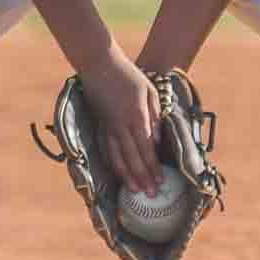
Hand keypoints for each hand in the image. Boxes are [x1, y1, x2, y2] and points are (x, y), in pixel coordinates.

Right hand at [78, 55, 161, 196]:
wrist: (99, 64)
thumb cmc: (129, 75)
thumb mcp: (150, 91)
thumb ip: (155, 116)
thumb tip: (157, 141)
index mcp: (136, 116)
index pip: (146, 148)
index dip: (153, 167)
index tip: (160, 181)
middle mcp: (120, 125)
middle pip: (132, 157)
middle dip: (142, 178)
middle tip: (150, 195)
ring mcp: (107, 126)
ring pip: (116, 156)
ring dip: (126, 175)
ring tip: (134, 190)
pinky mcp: (98, 125)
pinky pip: (105, 149)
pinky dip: (111, 163)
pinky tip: (117, 173)